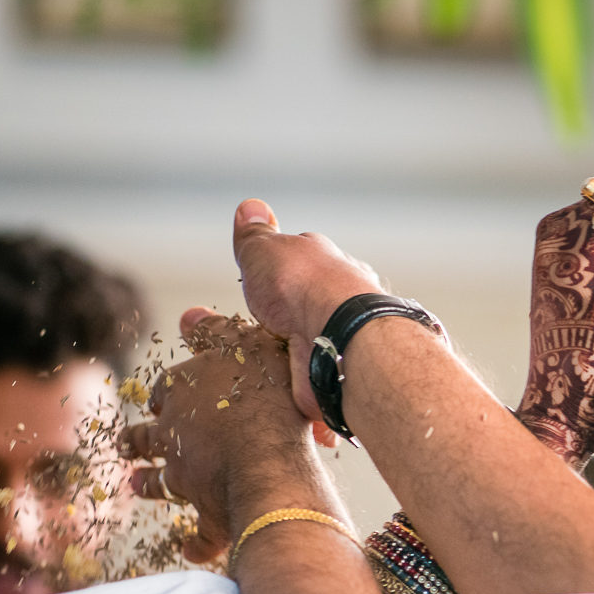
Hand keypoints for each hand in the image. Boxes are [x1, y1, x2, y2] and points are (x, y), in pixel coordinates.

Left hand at [122, 311, 342, 561]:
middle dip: (136, 441)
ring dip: (148, 486)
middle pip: (148, 437)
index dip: (164, 394)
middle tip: (125, 446)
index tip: (159, 399)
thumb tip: (189, 313)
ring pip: (161, 483)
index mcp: (182, 391)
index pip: (165, 388)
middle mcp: (175, 435)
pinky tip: (190, 550)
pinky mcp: (209, 514)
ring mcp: (188, 477)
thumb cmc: (266, 396)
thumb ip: (216, 331)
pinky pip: (201, 536)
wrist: (269, 460)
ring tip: (135, 488)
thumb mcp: (246, 346)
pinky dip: (195, 545)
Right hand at [228, 200, 384, 421]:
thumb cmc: (303, 286)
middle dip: (282, 319)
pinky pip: (314, 380)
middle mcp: (341, 300)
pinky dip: (299, 383)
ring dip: (287, 351)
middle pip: (305, 308)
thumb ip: (255, 235)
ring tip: (262, 359)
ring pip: (308, 345)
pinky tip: (283, 386)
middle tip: (258, 328)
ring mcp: (341, 338)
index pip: (302, 264)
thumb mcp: (265, 249)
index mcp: (328, 265)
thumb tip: (251, 206)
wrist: (339, 337)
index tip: (258, 284)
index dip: (275, 273)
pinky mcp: (338, 373)